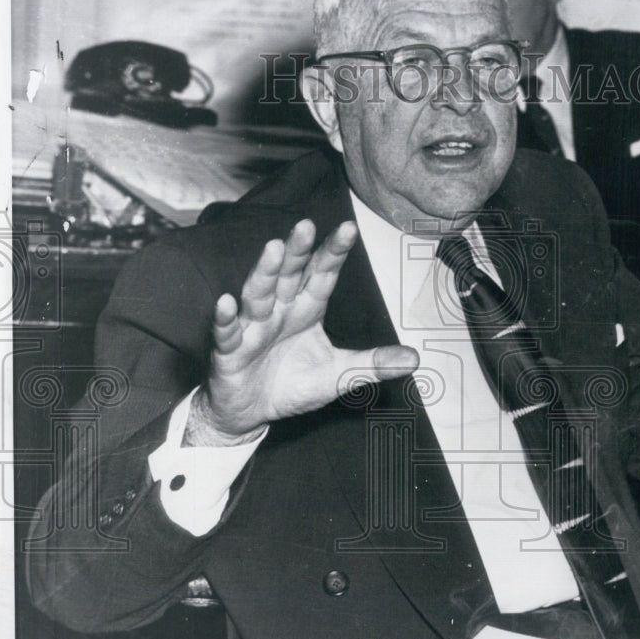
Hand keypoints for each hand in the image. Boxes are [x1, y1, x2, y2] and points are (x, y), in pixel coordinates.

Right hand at [195, 219, 417, 438]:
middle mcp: (280, 310)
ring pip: (258, 295)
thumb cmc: (293, 385)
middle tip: (306, 226)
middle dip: (297, 251)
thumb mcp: (339, 376)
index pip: (322, 275)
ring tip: (272, 250)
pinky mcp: (230, 351)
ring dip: (264, 273)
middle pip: (289, 275)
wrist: (251, 413)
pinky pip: (227, 332)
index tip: (348, 229)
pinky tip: (226, 303)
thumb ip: (373, 364)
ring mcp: (252, 328)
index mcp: (307, 309)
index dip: (333, 253)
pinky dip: (225, 318)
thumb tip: (414, 359)